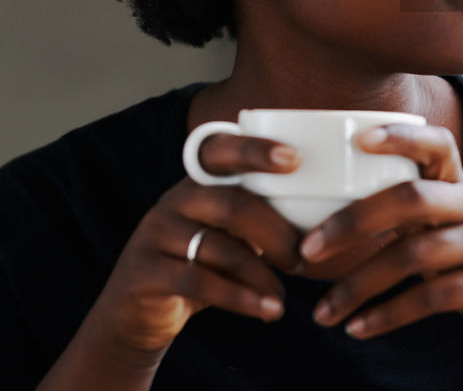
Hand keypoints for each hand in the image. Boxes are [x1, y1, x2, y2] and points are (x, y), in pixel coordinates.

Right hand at [85, 133, 303, 355]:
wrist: (137, 313)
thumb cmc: (201, 265)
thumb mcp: (228, 236)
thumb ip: (259, 218)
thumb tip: (325, 216)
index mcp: (199, 183)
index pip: (220, 151)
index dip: (255, 150)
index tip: (295, 159)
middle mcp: (174, 200)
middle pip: (232, 204)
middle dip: (276, 232)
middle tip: (304, 259)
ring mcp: (156, 234)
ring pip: (219, 247)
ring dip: (261, 275)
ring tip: (283, 299)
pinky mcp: (145, 272)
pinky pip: (199, 281)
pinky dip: (240, 297)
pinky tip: (266, 310)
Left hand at [301, 124, 462, 357]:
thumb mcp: (447, 227)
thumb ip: (406, 213)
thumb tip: (323, 216)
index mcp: (459, 186)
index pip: (437, 144)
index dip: (400, 136)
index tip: (356, 139)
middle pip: (411, 197)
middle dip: (353, 221)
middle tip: (308, 250)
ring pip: (413, 254)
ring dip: (359, 285)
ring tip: (322, 312)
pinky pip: (430, 297)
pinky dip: (387, 315)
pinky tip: (357, 328)